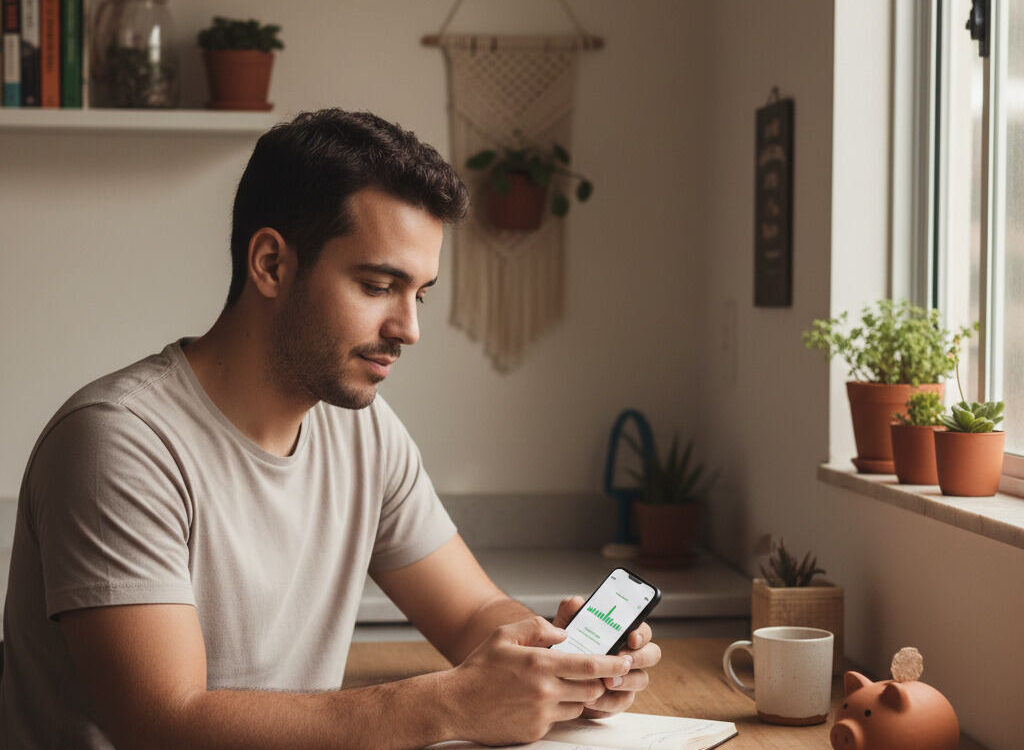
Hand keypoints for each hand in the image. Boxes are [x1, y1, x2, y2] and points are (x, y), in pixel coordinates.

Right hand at [446, 615, 632, 745]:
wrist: (456, 704)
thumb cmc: (479, 668)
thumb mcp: (504, 635)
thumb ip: (537, 627)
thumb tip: (563, 633)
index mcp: (540, 663)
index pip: (589, 665)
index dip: (612, 663)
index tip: (625, 660)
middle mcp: (545, 691)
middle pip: (591, 688)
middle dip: (597, 681)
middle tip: (592, 673)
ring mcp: (541, 714)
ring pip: (578, 705)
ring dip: (577, 695)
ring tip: (557, 685)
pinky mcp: (535, 731)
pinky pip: (559, 720)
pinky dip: (557, 710)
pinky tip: (537, 701)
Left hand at [552, 595, 661, 717]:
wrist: (553, 677)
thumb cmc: (564, 648)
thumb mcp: (564, 628)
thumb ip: (570, 612)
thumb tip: (577, 603)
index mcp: (622, 634)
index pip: (642, 630)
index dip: (641, 633)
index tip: (631, 637)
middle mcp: (630, 655)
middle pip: (652, 654)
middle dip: (640, 657)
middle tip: (622, 660)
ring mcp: (627, 678)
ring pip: (641, 680)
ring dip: (626, 681)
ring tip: (606, 682)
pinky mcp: (617, 699)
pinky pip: (621, 702)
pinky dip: (607, 702)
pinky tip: (591, 699)